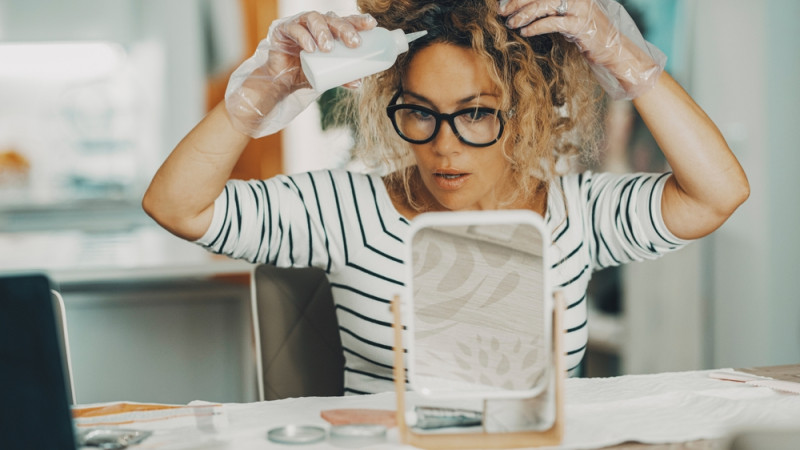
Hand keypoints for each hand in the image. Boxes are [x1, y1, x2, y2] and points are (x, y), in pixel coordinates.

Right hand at [260, 11, 377, 92]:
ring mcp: (299, 24)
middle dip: (345, 29)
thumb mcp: (328, 75)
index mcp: (329, 30)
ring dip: (323, 32)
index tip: (371, 24)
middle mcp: (316, 23)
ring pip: (314, 19)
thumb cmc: (307, 72)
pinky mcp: (283, 29)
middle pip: (333, 19)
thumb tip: (359, 82)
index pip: (346, 21)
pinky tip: (311, 48)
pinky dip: (303, 37)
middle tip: (355, 43)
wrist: (282, 81)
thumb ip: (342, 77)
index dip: (359, 20)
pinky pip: (294, 29)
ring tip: (329, 48)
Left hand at [498, 0, 664, 99]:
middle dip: (518, 2)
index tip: (504, 2)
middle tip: (502, 12)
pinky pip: (552, 22)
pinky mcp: (581, 25)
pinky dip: (536, 27)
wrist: (614, 50)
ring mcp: (580, 9)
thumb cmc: (588, 34)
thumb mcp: (569, 16)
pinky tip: (525, 33)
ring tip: (512, 23)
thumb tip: (524, 9)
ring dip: (524, 14)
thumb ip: (552, 9)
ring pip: (544, 5)